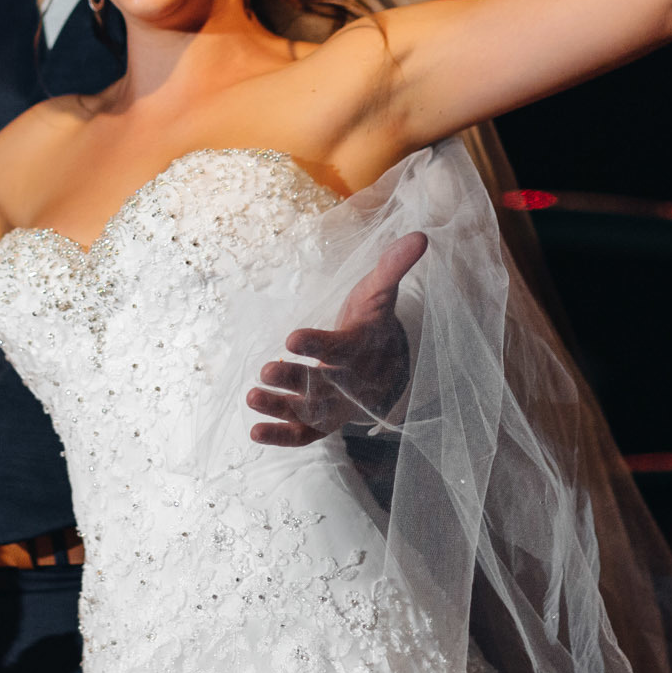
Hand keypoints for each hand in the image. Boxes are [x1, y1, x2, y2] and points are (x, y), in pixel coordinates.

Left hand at [245, 231, 426, 447]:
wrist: (387, 364)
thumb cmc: (373, 321)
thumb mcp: (380, 291)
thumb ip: (393, 266)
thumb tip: (420, 236)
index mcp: (362, 348)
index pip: (341, 348)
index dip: (317, 344)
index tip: (291, 337)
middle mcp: (351, 382)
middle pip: (323, 384)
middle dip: (295, 379)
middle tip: (266, 369)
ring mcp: (338, 405)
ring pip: (311, 412)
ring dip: (281, 407)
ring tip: (251, 397)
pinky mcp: (324, 421)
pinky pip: (305, 434)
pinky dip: (282, 436)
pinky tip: (254, 432)